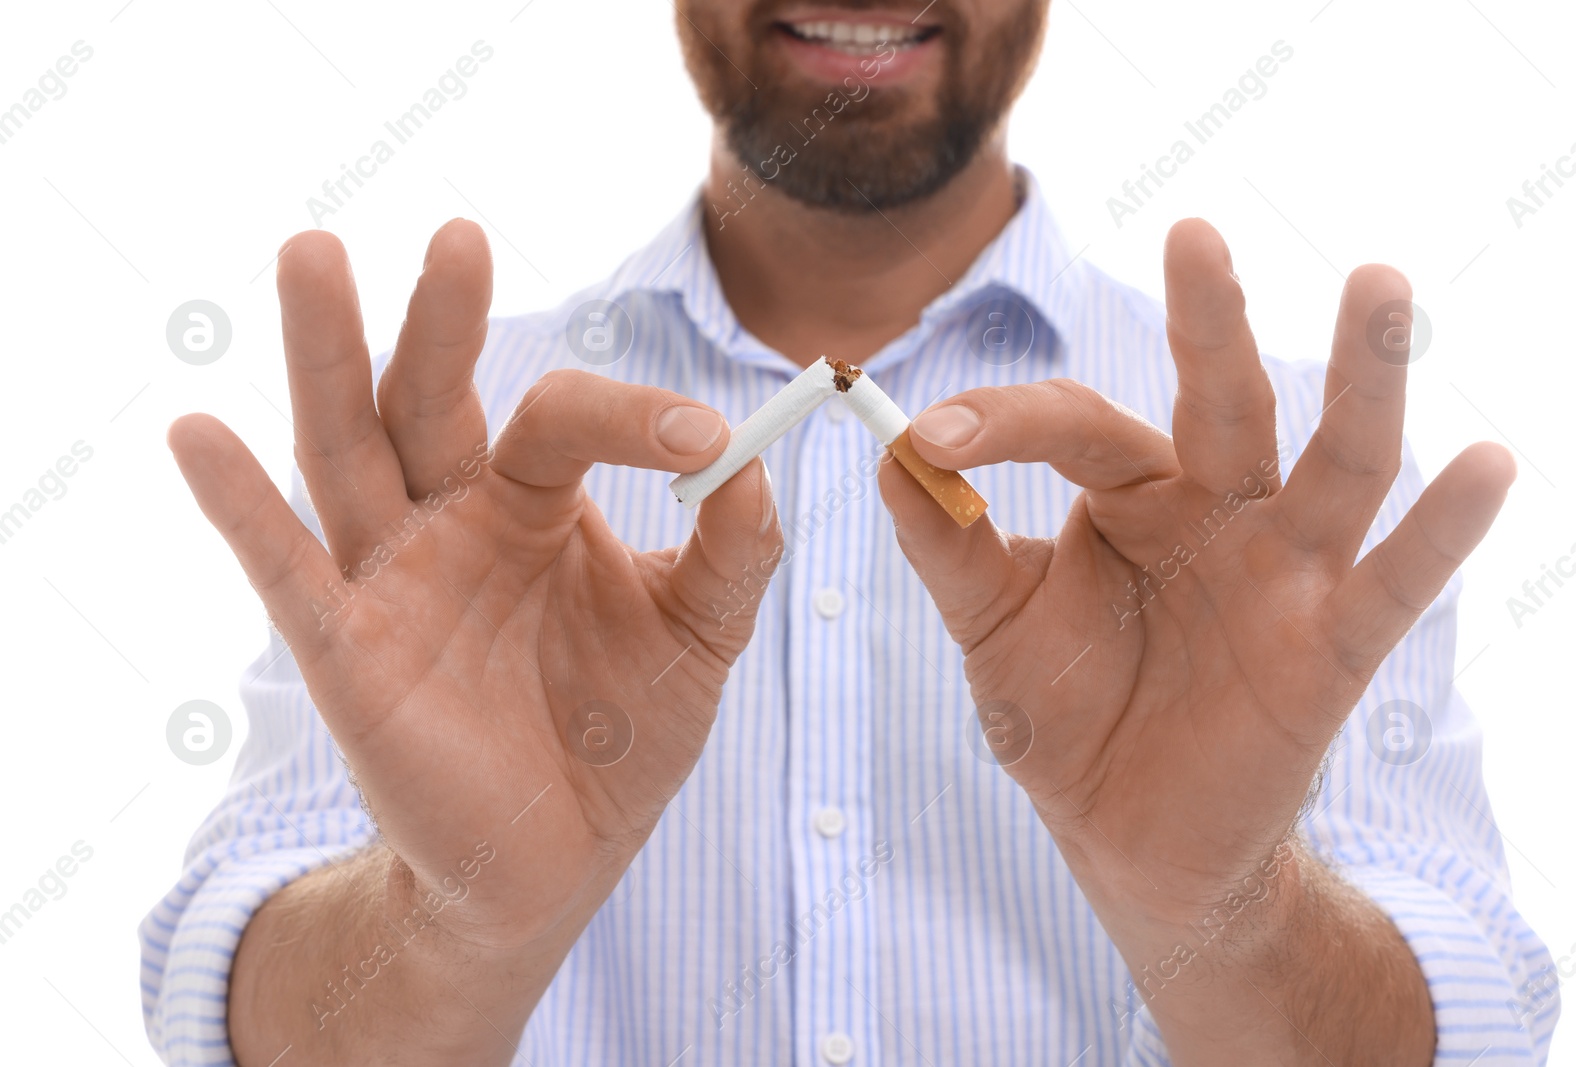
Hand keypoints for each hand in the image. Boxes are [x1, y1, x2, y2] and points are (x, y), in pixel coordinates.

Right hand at [168, 221, 779, 954]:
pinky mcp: (346, 654)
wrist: (559, 859)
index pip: (559, 420)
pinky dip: (239, 505)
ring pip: (347, 450)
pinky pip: (284, 571)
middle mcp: (448, 522)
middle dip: (441, 319)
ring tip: (313, 254)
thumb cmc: (619, 736)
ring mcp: (389, 580)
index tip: (701, 439)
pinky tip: (198, 431)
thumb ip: (732, 551)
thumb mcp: (698, 636)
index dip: (629, 416)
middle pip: (428, 397)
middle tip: (461, 236)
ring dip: (328, 356)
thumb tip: (753, 458)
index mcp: (529, 505)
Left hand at [878, 219, 1509, 1048]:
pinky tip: (1486, 462)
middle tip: (1191, 234)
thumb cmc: (1068, 715)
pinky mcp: (1333, 645)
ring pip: (1335, 459)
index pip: (1077, 424)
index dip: (1004, 424)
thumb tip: (892, 454)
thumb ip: (951, 544)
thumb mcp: (995, 625)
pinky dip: (1444, 526)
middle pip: (1222, 399)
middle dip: (1209, 319)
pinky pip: (1396, 580)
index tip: (932, 441)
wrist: (1127, 838)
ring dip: (1361, 374)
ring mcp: (1283, 572)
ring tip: (1379, 284)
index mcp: (1132, 497)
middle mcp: (1217, 512)